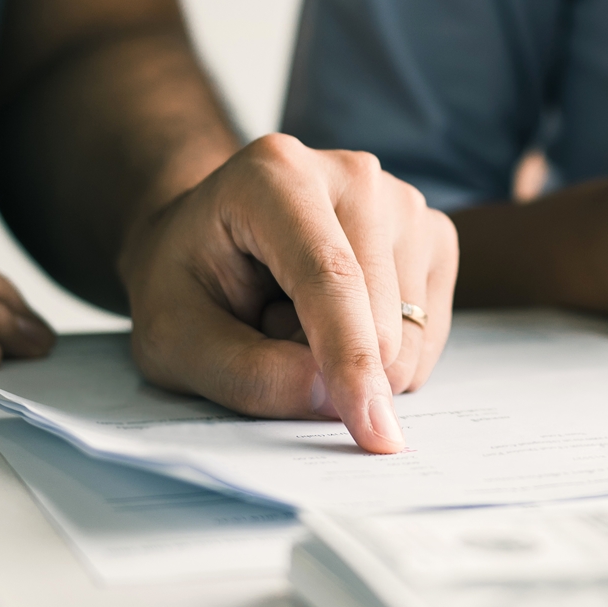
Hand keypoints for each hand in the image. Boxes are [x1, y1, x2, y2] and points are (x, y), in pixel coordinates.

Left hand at [118, 134, 457, 454]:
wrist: (209, 242)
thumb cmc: (188, 284)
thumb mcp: (175, 340)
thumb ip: (245, 373)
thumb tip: (333, 398)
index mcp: (275, 175)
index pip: (329, 276)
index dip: (351, 358)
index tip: (374, 433)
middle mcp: (351, 174)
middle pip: (381, 312)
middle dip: (332, 365)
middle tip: (266, 330)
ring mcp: (401, 200)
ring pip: (410, 332)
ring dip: (355, 359)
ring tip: (297, 318)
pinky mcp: (432, 234)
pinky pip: (429, 336)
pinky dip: (385, 356)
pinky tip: (341, 319)